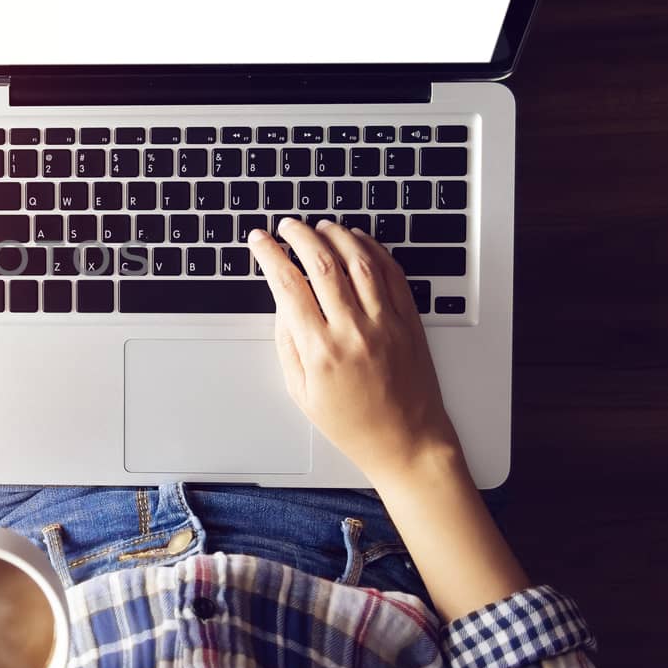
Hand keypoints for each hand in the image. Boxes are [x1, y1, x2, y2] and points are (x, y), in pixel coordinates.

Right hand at [246, 219, 462, 482]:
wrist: (407, 442)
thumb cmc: (353, 424)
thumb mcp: (301, 392)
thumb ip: (287, 344)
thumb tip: (282, 303)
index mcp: (320, 350)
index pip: (287, 285)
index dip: (269, 255)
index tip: (259, 240)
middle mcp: (353, 330)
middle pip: (321, 263)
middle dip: (299, 236)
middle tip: (287, 226)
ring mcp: (384, 322)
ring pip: (358, 259)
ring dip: (335, 235)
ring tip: (320, 227)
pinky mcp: (408, 320)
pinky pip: (391, 272)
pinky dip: (372, 249)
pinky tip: (357, 241)